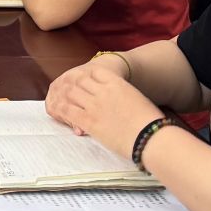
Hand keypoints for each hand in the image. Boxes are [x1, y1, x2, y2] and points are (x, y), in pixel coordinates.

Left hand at [43, 63, 163, 159]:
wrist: (151, 138)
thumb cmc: (151, 122)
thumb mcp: (136, 100)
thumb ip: (123, 96)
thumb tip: (118, 104)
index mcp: (117, 83)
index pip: (94, 72)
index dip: (85, 76)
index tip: (81, 82)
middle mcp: (103, 90)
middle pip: (79, 80)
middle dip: (71, 85)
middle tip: (65, 92)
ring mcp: (95, 105)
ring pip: (70, 94)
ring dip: (63, 97)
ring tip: (60, 102)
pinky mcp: (89, 121)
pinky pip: (68, 111)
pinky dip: (61, 111)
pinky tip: (59, 114)